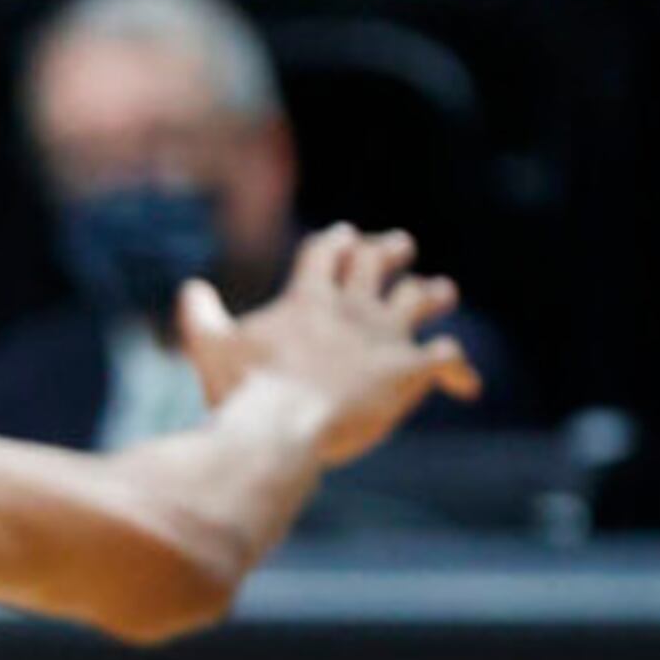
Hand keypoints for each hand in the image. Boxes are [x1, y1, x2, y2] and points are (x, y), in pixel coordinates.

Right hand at [178, 222, 483, 467]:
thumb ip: (199, 313)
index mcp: (306, 297)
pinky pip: (447, 358)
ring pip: (420, 299)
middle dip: (390, 251)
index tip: (348, 234)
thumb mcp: (208, 344)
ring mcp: (384, 337)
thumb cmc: (241, 387)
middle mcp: (351, 307)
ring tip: (444, 291)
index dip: (339, 240)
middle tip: (401, 245)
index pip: (328, 251)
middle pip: (379, 262)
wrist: (282, 425)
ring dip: (433, 294)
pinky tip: (467, 385)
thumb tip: (192, 289)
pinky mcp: (409, 371)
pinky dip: (459, 370)